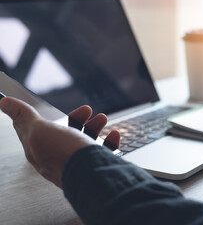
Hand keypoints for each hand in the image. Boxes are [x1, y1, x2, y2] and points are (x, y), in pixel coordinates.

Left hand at [0, 97, 119, 187]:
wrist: (92, 176)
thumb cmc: (65, 155)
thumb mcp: (39, 131)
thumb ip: (24, 117)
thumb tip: (4, 102)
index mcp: (40, 151)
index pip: (32, 132)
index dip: (36, 117)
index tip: (41, 106)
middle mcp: (58, 158)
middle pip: (64, 133)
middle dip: (77, 118)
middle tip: (86, 109)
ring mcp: (77, 163)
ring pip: (85, 140)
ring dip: (94, 126)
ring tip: (102, 118)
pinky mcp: (95, 166)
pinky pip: (102, 152)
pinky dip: (109, 141)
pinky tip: (114, 135)